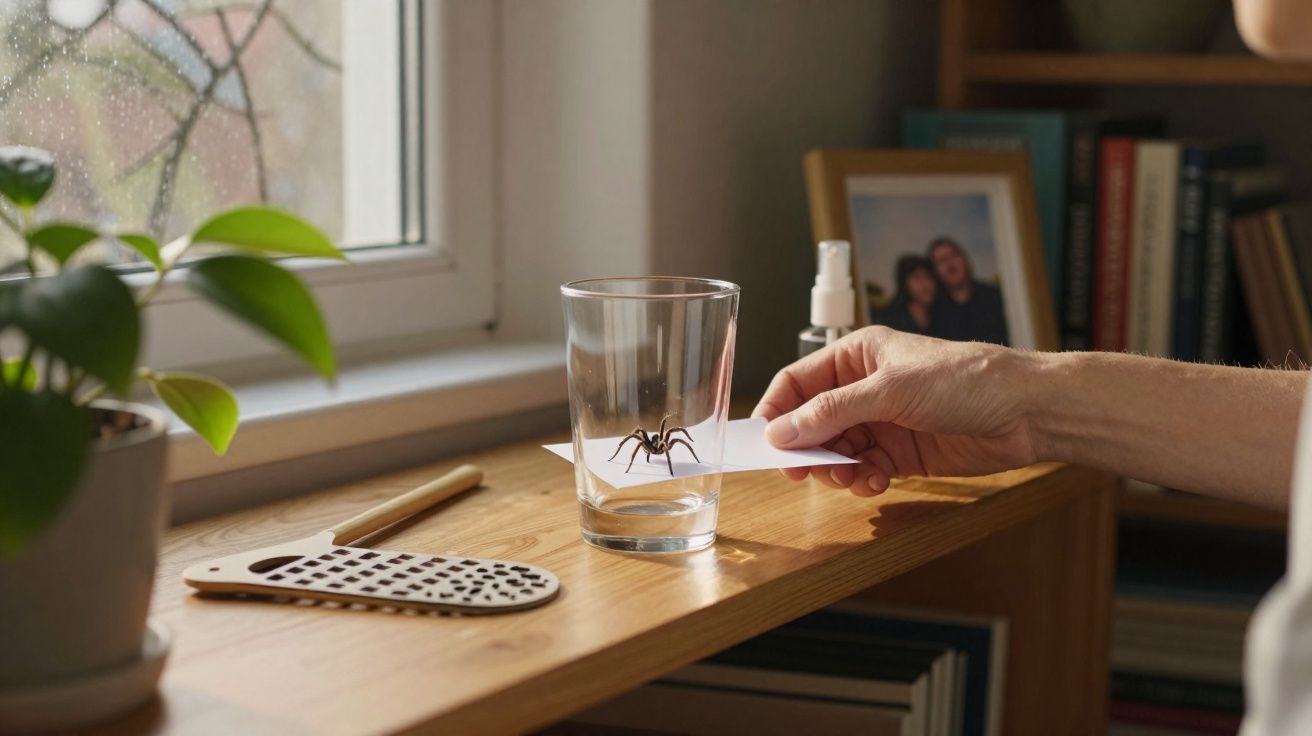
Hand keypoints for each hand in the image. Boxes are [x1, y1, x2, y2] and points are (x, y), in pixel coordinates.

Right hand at [752, 327, 1039, 495]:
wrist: (1026, 412)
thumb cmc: (965, 379)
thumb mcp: (890, 389)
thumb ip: (832, 412)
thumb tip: (781, 432)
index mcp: (856, 356)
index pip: (797, 382)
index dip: (777, 412)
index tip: (764, 444)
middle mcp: (864, 388)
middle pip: (811, 423)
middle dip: (806, 449)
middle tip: (804, 474)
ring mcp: (882, 422)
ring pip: (835, 451)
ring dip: (836, 469)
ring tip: (852, 477)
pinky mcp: (902, 453)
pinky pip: (864, 470)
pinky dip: (862, 480)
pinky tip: (876, 482)